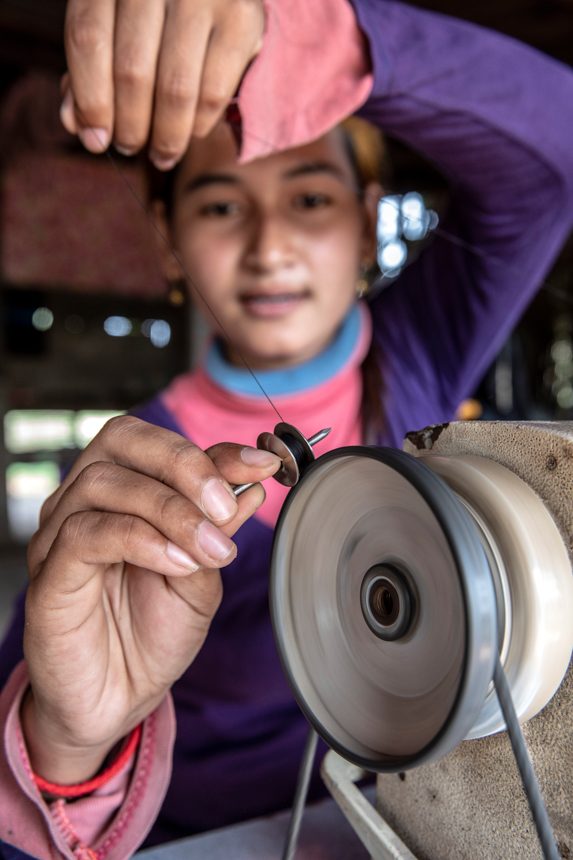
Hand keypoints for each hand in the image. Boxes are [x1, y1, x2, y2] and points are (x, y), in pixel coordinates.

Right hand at [21, 416, 279, 783]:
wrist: (118, 700)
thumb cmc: (153, 633)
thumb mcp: (202, 574)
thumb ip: (218, 527)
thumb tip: (253, 484)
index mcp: (124, 491)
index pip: (160, 443)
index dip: (215, 449)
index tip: (264, 464)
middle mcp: (86, 500)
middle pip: (122, 440)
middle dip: (184, 463)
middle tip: (225, 504)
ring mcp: (60, 533)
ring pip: (106, 483)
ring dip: (170, 510)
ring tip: (209, 549)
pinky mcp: (49, 572)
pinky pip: (87, 533)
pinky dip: (141, 539)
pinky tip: (177, 564)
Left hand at [60, 0, 264, 168]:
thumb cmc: (155, 19)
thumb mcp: (112, 32)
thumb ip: (88, 74)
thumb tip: (77, 127)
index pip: (88, 40)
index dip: (90, 101)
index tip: (96, 141)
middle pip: (132, 70)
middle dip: (130, 126)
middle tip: (131, 148)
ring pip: (175, 89)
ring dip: (165, 137)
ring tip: (161, 155)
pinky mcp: (242, 19)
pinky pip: (213, 92)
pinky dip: (198, 125)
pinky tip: (191, 131)